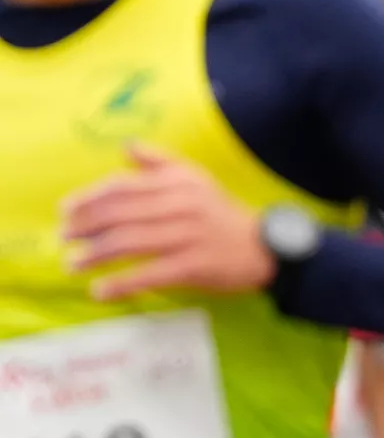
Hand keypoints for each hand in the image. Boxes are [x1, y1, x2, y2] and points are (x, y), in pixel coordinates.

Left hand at [61, 147, 276, 300]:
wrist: (267, 248)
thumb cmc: (223, 214)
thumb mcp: (197, 179)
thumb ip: (160, 162)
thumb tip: (126, 146)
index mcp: (177, 183)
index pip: (122, 187)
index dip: (88, 199)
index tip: (65, 212)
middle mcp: (181, 205)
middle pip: (119, 215)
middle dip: (84, 228)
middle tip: (63, 239)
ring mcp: (188, 236)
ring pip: (128, 243)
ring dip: (94, 255)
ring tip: (72, 264)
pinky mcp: (194, 266)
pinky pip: (149, 274)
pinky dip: (120, 284)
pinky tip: (100, 291)